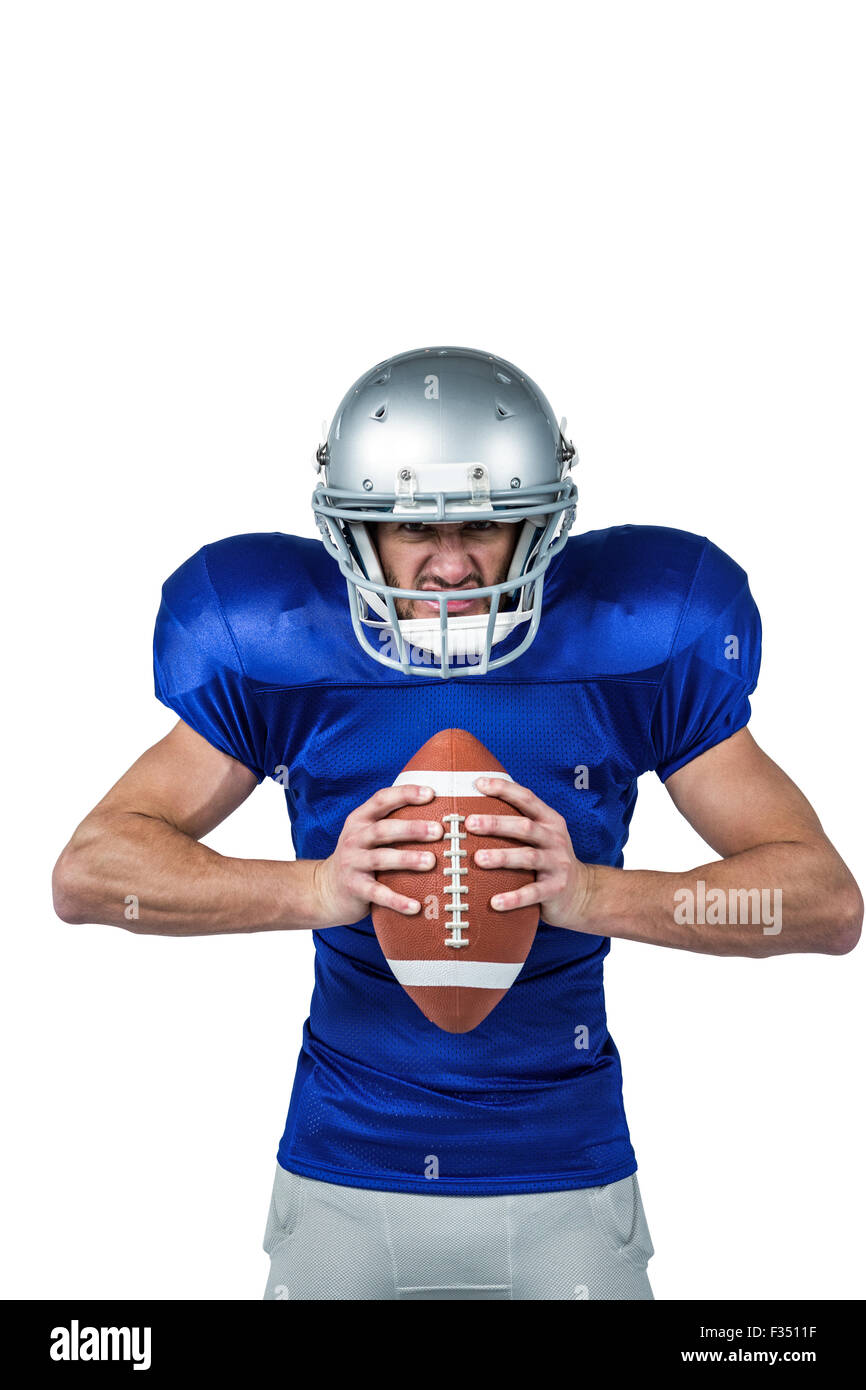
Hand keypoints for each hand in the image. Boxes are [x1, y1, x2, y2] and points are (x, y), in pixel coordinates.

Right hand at [312, 785, 443, 926]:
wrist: (325, 889)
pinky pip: (377, 894)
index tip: (431, 793)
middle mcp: (354, 839)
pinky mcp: (354, 888)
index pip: (381, 800)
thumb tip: (437, 813)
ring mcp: (352, 863)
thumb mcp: (367, 834)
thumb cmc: (359, 857)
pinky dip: (396, 900)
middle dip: (412, 828)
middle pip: (383, 830)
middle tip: (438, 830)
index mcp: (360, 820)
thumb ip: (391, 822)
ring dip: (407, 859)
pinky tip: (416, 907)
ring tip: (431, 861)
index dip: (405, 794)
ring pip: (381, 858)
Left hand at [465, 776, 592, 928]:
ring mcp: (557, 864)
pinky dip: (514, 898)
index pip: (527, 798)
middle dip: (497, 823)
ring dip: (502, 857)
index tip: (478, 784)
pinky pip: (533, 893)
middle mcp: (555, 839)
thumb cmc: (550, 859)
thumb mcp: (542, 836)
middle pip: (525, 827)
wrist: (584, 893)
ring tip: (478, 859)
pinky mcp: (556, 889)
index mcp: (549, 821)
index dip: (504, 789)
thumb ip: (518, 823)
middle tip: (470, 823)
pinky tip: (494, 902)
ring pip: (528, 857)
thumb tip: (475, 808)